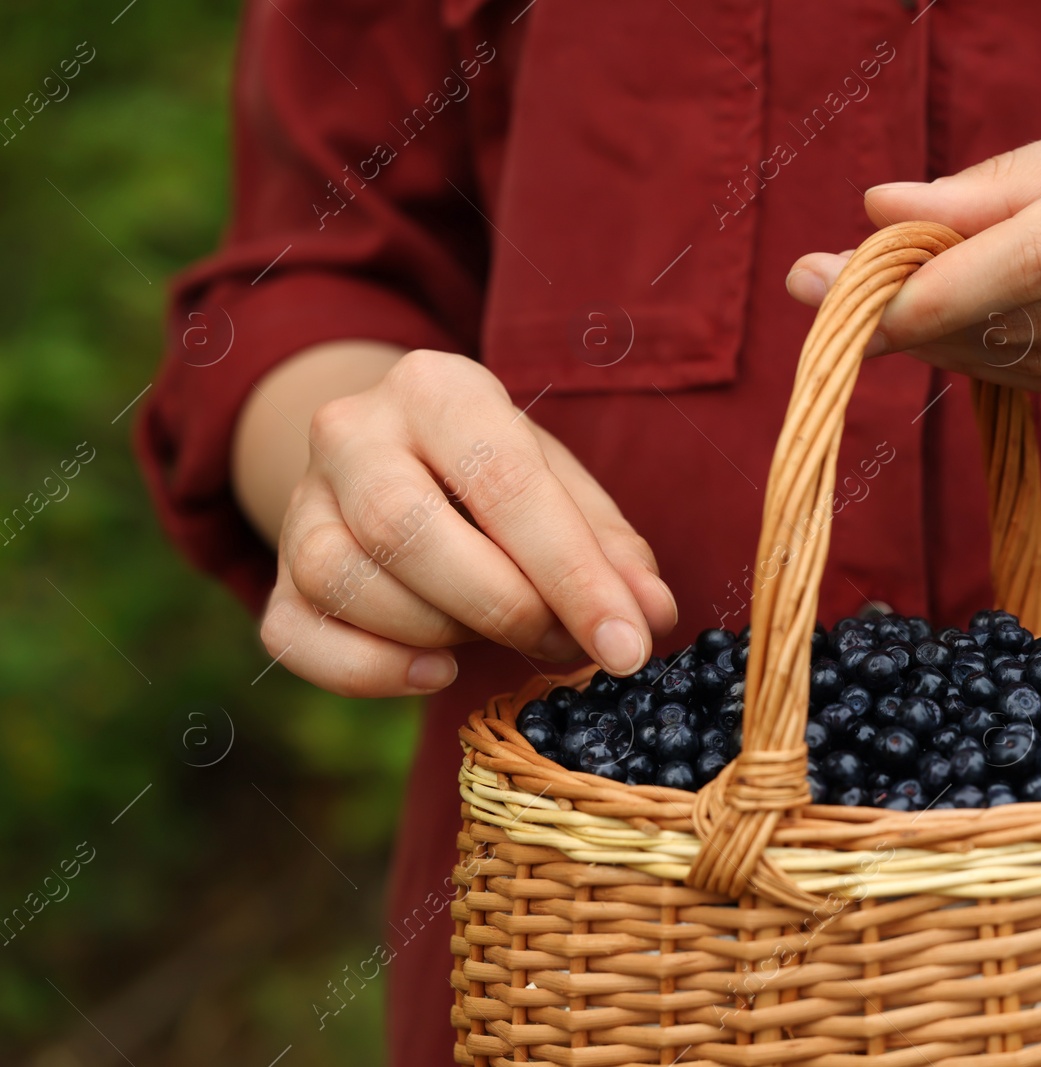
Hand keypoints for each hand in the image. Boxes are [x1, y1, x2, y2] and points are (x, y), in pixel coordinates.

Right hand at [259, 349, 676, 696]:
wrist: (399, 461)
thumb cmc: (498, 479)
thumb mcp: (563, 489)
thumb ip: (611, 551)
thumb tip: (650, 618)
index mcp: (438, 389)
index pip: (506, 482)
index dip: (574, 576)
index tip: (628, 646)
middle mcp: (352, 431)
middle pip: (407, 530)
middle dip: (502, 606)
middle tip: (562, 645)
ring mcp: (299, 501)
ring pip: (346, 581)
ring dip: (439, 634)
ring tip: (495, 636)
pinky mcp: (273, 573)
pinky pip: (297, 635)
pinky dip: (371, 672)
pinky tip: (433, 672)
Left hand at [787, 80, 1040, 421]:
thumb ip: (1025, 174)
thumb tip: (893, 206)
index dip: (934, 281)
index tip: (840, 288)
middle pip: (1026, 318)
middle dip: (914, 312)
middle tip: (825, 292)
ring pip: (1040, 364)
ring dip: (955, 339)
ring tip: (899, 304)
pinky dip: (1019, 359)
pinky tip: (992, 328)